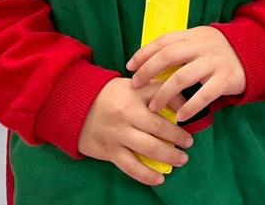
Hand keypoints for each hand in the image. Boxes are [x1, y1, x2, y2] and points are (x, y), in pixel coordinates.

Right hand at [78, 78, 192, 185]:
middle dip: (178, 137)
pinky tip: (159, 179)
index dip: (180, 106)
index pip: (162, 97)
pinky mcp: (109, 151)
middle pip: (158, 127)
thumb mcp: (131, 85)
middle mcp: (127, 114)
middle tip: (189, 143)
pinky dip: (146, 175)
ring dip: (168, 156)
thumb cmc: (110, 95)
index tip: (189, 115)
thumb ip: (153, 89)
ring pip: (148, 148)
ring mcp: (118, 134)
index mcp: (134, 94)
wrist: (74, 106)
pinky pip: (130, 166)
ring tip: (182, 159)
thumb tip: (181, 102)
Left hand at [127, 26, 245, 122]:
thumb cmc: (219, 51)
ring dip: (164, 94)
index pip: (164, 41)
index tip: (130, 66)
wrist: (255, 53)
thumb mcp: (200, 41)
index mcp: (194, 35)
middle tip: (135, 86)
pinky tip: (180, 116)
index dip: (144, 53)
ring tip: (154, 107)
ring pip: (182, 77)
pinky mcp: (226, 78)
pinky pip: (204, 94)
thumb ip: (180, 47)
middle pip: (168, 56)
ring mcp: (214, 62)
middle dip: (148, 72)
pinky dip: (190, 106)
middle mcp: (202, 46)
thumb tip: (148, 60)